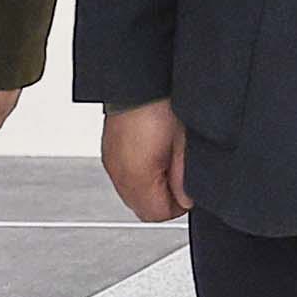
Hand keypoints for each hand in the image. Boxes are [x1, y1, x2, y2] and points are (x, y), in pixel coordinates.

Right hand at [101, 101, 188, 221]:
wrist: (140, 81)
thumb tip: (186, 200)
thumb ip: (184, 179)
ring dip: (151, 187)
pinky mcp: (110, 151)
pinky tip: (152, 154)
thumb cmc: (162, 106)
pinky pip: (125, 176)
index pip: (156, 214)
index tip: (187, 189)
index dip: (178, 206)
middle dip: (163, 198)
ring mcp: (111, 161)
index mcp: (136, 175)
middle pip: (142, 208)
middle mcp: (118, 172)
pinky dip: (139, 173)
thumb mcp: (184, 146)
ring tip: (166, 160)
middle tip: (178, 174)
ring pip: (132, 194)